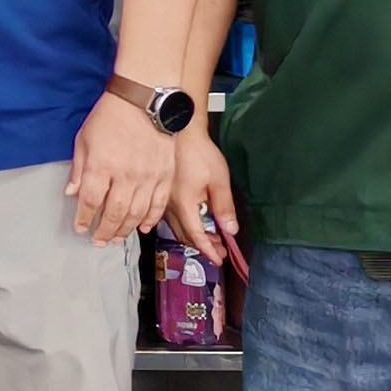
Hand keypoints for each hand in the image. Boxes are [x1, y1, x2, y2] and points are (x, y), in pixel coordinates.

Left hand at [68, 92, 176, 243]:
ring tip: (117, 238)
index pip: (90, 202)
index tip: (80, 227)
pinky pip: (159, 204)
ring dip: (125, 229)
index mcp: (102, 166)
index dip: (84, 218)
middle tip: (98, 240)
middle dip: (104, 231)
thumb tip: (72, 193)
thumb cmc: (112, 115)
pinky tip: (143, 226)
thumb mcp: (84, 138)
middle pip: (114, 213)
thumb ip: (79, 169)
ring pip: (137, 213)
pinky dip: (150, 218)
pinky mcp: (165, 175)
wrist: (146, 99)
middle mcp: (126, 175)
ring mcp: (149, 177)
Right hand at [166, 125, 239, 263]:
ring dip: (192, 235)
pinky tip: (191, 221)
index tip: (219, 259)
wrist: (177, 131)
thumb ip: (224, 207)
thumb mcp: (218, 180)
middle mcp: (169, 207)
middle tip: (219, 250)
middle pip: (185, 235)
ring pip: (175, 227)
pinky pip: (169, 217)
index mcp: (184, 205)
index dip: (209, 250)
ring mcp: (162, 200)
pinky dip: (183, 224)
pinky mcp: (160, 193)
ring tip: (210, 237)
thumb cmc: (198, 152)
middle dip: (202, 245)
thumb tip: (230, 230)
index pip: (197, 236)